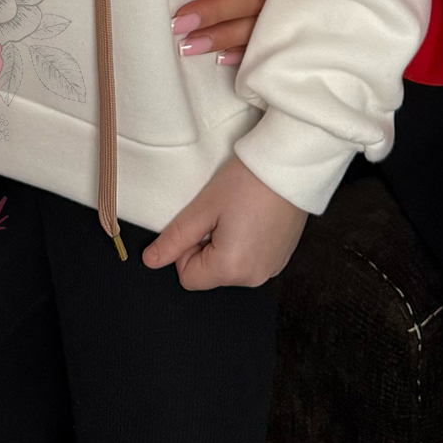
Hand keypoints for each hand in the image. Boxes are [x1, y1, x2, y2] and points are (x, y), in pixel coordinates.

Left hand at [143, 156, 306, 289]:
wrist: (291, 164)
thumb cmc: (247, 181)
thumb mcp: (204, 207)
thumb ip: (175, 238)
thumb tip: (150, 261)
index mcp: (232, 269)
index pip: (188, 276)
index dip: (187, 247)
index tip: (203, 219)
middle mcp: (254, 278)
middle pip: (211, 273)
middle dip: (209, 245)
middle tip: (223, 212)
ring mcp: (272, 269)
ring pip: (231, 266)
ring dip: (228, 244)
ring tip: (241, 211)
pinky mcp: (282, 257)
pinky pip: (251, 259)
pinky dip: (247, 242)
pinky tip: (255, 215)